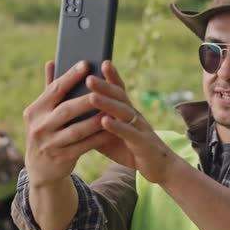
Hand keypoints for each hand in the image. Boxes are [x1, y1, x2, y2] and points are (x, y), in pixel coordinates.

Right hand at [22, 60, 111, 188]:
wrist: (41, 169)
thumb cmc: (46, 131)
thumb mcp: (42, 113)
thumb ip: (49, 88)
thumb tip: (52, 62)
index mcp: (34, 111)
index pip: (54, 90)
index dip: (70, 76)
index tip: (85, 64)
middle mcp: (39, 127)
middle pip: (67, 110)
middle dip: (86, 99)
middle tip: (103, 86)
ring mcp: (50, 144)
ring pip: (77, 130)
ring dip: (95, 120)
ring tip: (112, 109)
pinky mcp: (62, 158)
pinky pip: (84, 146)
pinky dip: (98, 137)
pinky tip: (111, 129)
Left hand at [87, 61, 179, 183]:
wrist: (158, 167)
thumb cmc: (130, 148)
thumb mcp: (109, 135)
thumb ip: (93, 125)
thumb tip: (71, 116)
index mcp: (126, 112)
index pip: (118, 90)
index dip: (111, 76)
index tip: (101, 62)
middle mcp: (134, 115)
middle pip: (119, 96)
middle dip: (104, 85)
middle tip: (88, 77)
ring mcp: (139, 127)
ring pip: (123, 112)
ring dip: (107, 103)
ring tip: (92, 96)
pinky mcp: (142, 143)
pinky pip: (129, 133)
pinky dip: (116, 126)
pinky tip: (104, 121)